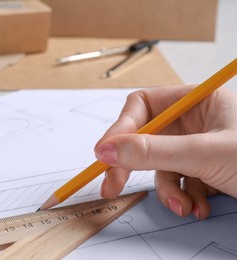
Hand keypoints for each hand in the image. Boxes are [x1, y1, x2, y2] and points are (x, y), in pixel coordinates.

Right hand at [94, 85, 236, 219]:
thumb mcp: (206, 154)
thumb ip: (154, 152)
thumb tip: (107, 151)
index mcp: (196, 101)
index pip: (142, 106)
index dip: (120, 129)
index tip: (103, 154)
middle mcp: (194, 121)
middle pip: (145, 138)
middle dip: (132, 165)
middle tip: (111, 186)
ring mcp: (196, 146)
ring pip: (160, 165)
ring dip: (168, 190)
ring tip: (184, 205)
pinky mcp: (201, 169)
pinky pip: (176, 180)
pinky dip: (183, 196)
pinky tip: (197, 206)